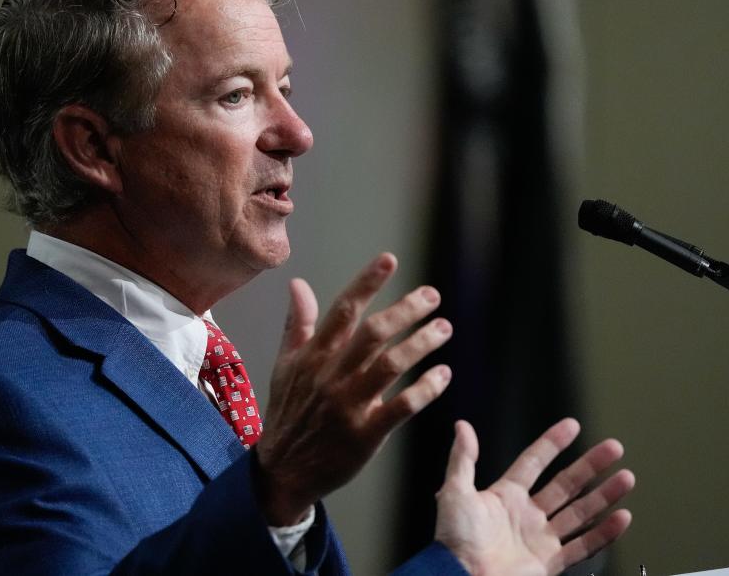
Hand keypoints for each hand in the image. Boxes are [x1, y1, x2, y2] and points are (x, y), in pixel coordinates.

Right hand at [255, 253, 453, 524]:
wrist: (284, 469)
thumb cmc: (289, 412)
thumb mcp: (285, 366)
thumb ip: (298, 324)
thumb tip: (297, 283)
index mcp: (313, 356)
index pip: (343, 310)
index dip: (367, 282)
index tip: (389, 260)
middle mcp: (331, 377)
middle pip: (373, 334)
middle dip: (405, 310)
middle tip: (432, 295)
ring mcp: (349, 406)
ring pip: (391, 366)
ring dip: (421, 344)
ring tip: (444, 328)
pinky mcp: (365, 435)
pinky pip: (402, 407)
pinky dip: (425, 389)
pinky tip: (443, 374)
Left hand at [435, 419, 634, 575]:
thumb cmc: (454, 539)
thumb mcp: (455, 491)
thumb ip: (463, 458)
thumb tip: (462, 426)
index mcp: (505, 496)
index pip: (534, 462)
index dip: (552, 443)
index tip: (572, 426)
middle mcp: (527, 515)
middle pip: (566, 484)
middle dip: (590, 465)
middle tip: (614, 448)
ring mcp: (540, 539)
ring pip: (580, 512)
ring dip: (605, 495)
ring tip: (626, 477)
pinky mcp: (549, 563)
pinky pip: (583, 546)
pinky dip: (605, 533)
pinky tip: (622, 518)